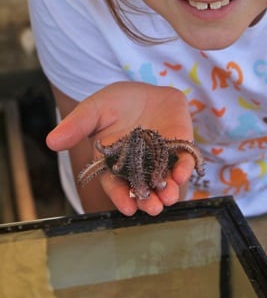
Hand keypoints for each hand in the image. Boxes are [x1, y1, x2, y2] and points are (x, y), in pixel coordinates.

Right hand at [46, 82, 193, 215]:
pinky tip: (182, 173)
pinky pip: (184, 160)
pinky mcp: (181, 145)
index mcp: (115, 164)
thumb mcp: (93, 111)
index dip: (121, 197)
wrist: (144, 89)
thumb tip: (51, 141)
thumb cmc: (115, 103)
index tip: (127, 208)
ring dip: (168, 190)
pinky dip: (184, 168)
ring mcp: (162, 158)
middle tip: (152, 208)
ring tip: (169, 197)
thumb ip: (77, 126)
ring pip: (165, 180)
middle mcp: (139, 167)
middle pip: (143, 188)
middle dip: (148, 200)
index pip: (117, 185)